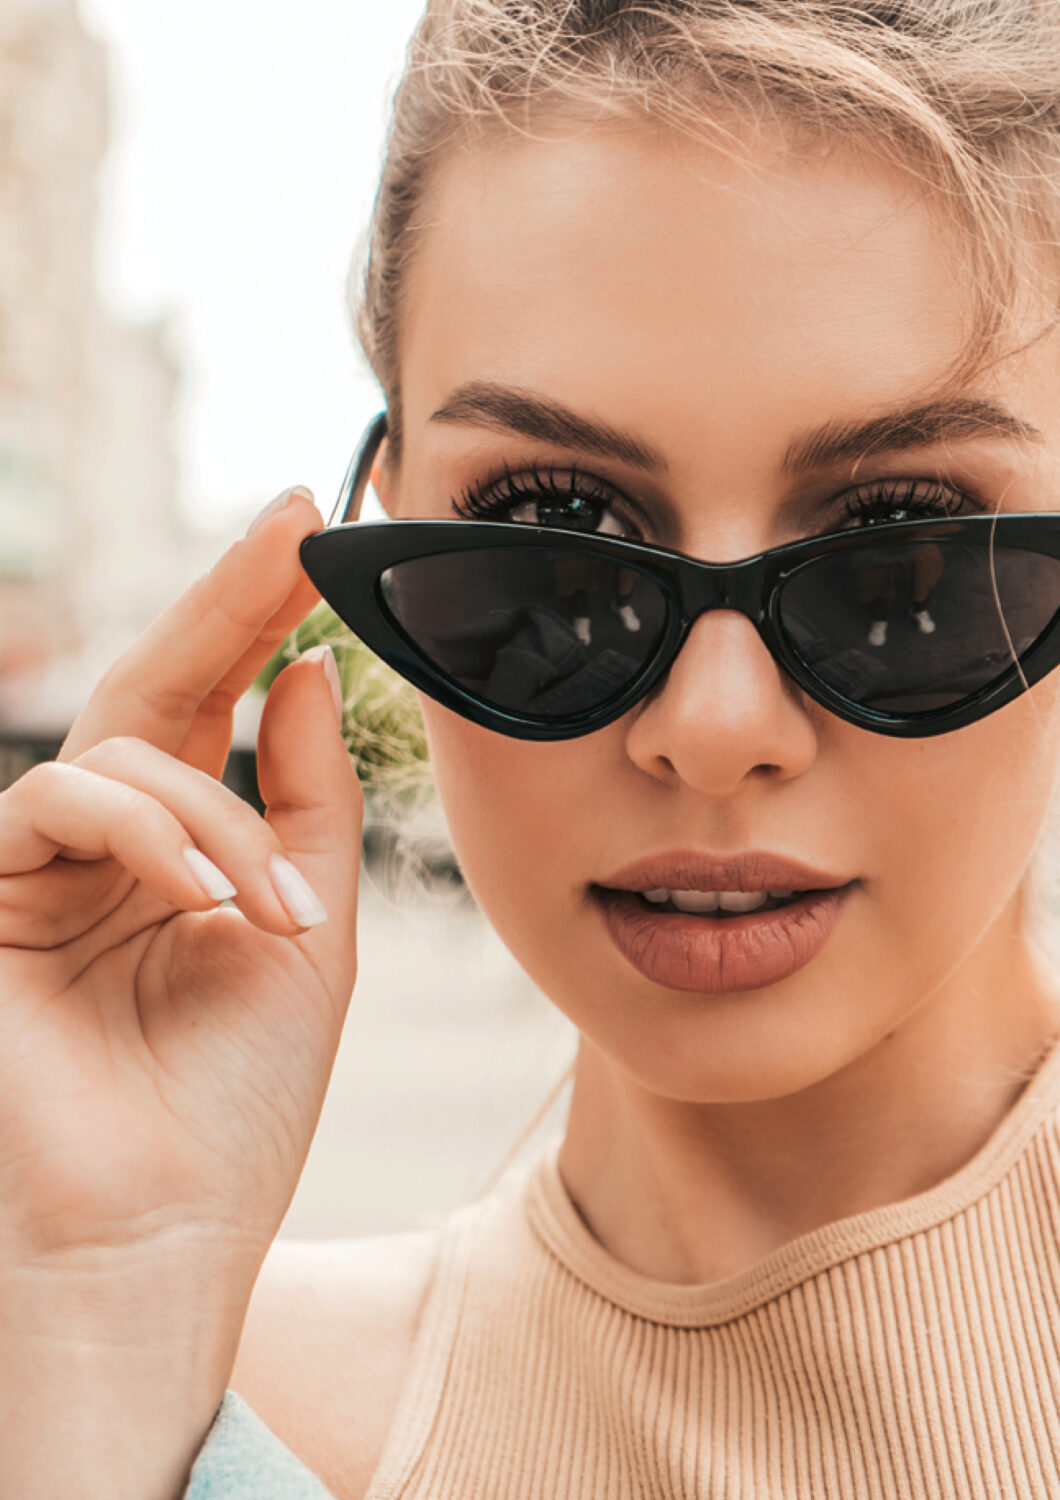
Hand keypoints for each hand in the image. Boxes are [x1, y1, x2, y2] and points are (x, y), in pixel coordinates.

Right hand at [0, 488, 362, 1494]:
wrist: (163, 1233)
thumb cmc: (236, 1100)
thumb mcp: (309, 929)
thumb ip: (307, 800)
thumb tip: (310, 673)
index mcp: (178, 854)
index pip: (214, 710)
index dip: (257, 619)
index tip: (312, 531)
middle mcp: (102, 848)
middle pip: (155, 685)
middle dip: (228, 602)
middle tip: (294, 524)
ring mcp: (36, 867)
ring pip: (120, 754)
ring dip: (218, 816)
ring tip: (275, 912)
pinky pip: (62, 804)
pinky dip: (153, 835)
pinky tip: (209, 897)